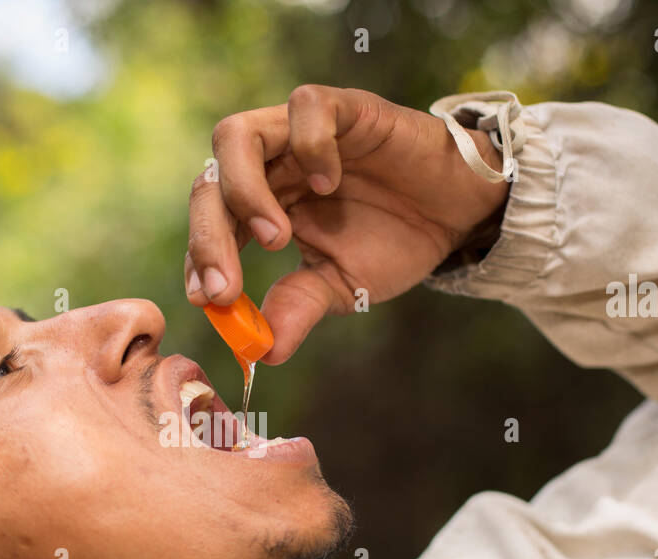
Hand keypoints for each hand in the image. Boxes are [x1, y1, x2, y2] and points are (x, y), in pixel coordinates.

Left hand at [185, 84, 509, 363]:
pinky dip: (309, 146)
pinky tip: (328, 184)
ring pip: (236, 136)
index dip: (199, 259)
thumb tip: (263, 353)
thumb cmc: (394, 242)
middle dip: (208, 238)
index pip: (209, 223)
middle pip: (210, 183)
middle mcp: (271, 165)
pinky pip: (306, 106)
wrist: (458, 213)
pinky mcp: (344, 109)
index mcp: (261, 205)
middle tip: (227, 288)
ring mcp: (301, 133)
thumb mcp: (341, 287)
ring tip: (276, 239)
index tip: (206, 301)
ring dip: (243, 191)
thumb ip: (299, 308)